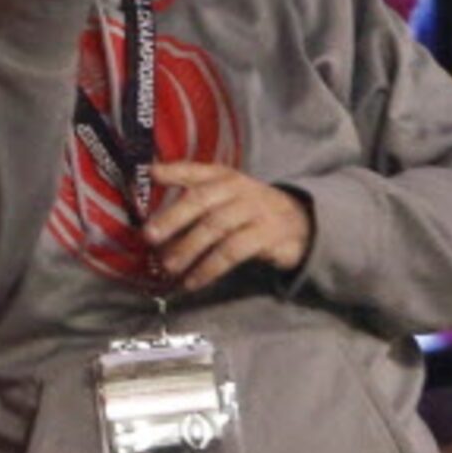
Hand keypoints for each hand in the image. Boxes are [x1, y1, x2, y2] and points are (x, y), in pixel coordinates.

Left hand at [144, 162, 311, 292]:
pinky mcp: (268, 235)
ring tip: (168, 266)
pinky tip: (192, 281)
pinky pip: (233, 252)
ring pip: (216, 228)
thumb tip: (150, 209)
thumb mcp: (224, 196)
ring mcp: (256, 210)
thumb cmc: (249, 209)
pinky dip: (209, 268)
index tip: (151, 174)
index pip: (196, 171)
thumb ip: (190, 194)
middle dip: (173, 217)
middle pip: (202, 200)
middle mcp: (239, 189)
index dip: (174, 171)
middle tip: (150, 236)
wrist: (302, 223)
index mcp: (224, 177)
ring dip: (188, 249)